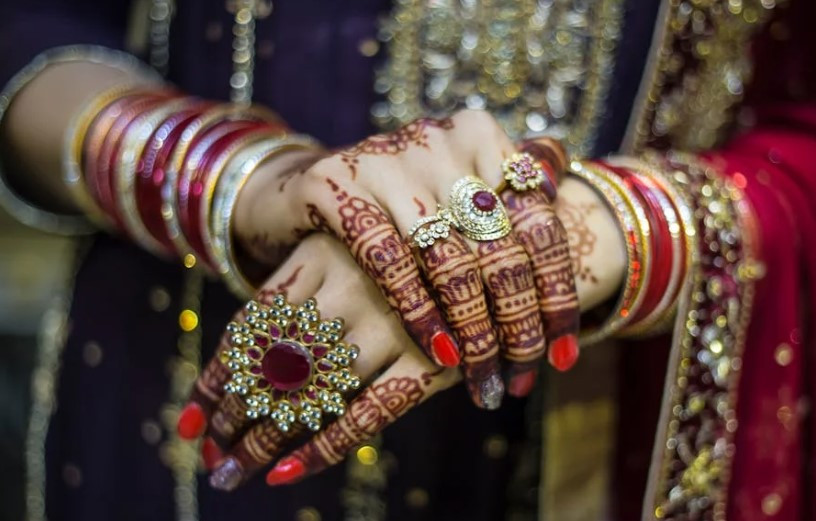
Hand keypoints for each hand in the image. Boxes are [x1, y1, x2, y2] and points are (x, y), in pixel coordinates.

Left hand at [178, 233, 459, 490]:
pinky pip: (367, 415)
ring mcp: (392, 324)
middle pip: (273, 366)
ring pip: (311, 393)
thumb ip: (308, 289)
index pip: (251, 326)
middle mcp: (352, 285)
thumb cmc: (413, 246)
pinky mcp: (431, 361)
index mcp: (323, 253)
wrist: (498, 240)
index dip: (218, 378)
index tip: (193, 421)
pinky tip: (286, 473)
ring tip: (232, 473)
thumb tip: (242, 360)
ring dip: (264, 439)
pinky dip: (323, 447)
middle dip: (234, 418)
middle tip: (211, 457)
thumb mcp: (353, 246)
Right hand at [234, 110, 579, 406]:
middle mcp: (440, 141)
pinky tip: (440, 353)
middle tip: (520, 377)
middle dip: (518, 326)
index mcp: (483, 137)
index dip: (557, 295)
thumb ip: (511, 210)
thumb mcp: (457, 193)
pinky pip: (391, 263)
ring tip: (483, 382)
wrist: (309, 183)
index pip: (540, 224)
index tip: (563, 354)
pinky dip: (420, 313)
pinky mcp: (337, 184)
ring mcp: (388, 160)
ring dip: (474, 333)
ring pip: (452, 262)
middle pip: (501, 249)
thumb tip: (567, 268)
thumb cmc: (399, 201)